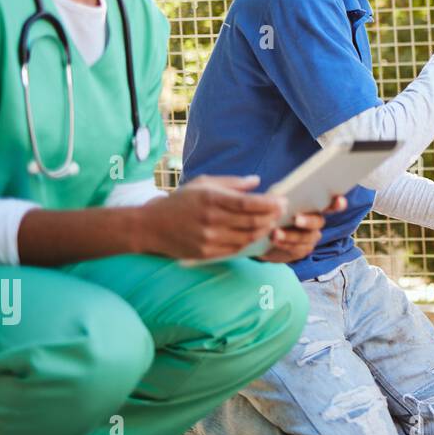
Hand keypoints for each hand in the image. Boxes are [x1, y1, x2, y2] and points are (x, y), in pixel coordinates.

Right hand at [137, 174, 285, 260]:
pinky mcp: (206, 253)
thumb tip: (257, 181)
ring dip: (264, 230)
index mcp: (211, 199)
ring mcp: (208, 238)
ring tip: (273, 223)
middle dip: (272, 217)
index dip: (269, 203)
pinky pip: (236, 248)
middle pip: (252, 221)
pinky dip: (250, 241)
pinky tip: (256, 234)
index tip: (282, 201)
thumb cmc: (179, 201)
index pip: (248, 203)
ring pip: (247, 237)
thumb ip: (231, 183)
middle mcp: (211, 219)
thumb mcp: (202, 184)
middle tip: (283, 212)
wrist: (150, 226)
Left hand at [256, 194, 346, 263]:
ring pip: (307, 237)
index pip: (330, 204)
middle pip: (318, 222)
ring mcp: (311, 237)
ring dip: (291, 235)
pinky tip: (275, 241)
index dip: (337, 203)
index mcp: (314, 206)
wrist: (262, 235)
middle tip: (296, 220)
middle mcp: (316, 222)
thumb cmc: (272, 211)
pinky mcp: (303, 250)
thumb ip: (281, 197)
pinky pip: (298, 248)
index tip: (340, 201)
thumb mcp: (274, 201)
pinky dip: (285, 244)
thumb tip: (281, 197)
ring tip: (275, 233)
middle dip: (308, 221)